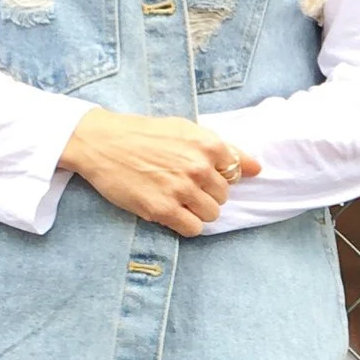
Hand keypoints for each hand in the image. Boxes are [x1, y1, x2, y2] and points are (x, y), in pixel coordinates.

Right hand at [60, 107, 262, 234]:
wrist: (102, 143)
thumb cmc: (144, 134)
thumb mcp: (186, 129)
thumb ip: (224, 149)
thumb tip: (257, 168)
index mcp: (208, 144)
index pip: (235, 173)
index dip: (217, 175)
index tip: (198, 173)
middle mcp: (198, 167)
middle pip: (223, 196)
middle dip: (206, 193)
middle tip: (181, 184)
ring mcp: (181, 189)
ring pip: (211, 214)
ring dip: (196, 210)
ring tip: (175, 198)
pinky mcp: (162, 209)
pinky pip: (192, 229)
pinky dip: (184, 224)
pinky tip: (170, 211)